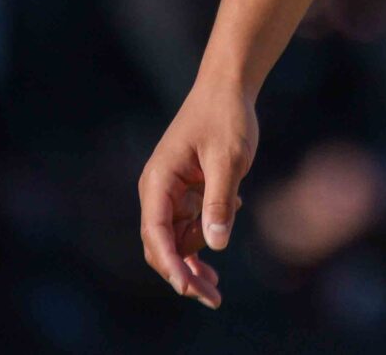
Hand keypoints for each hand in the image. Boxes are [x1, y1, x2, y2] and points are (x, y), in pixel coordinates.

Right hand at [137, 74, 257, 307]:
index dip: (170, 264)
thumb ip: (220, 200)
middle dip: (183, 273)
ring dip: (194, 261)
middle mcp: (158, 190)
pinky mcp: (186, 192)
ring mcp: (170, 193)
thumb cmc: (226, 117)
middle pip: (162, 245)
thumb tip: (215, 243)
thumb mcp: (229, 158)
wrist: (228, 88)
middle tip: (213, 298)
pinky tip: (226, 228)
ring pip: (175, 241)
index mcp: (159, 180)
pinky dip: (204, 238)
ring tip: (218, 283)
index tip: (187, 287)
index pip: (156, 232)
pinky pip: (188, 226)